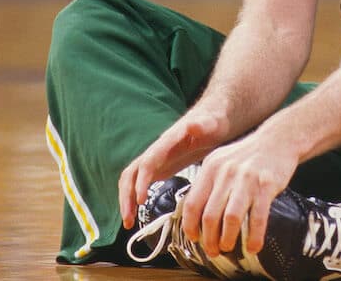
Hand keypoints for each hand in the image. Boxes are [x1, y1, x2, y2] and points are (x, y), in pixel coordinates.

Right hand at [118, 109, 228, 229]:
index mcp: (167, 142)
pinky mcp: (160, 167)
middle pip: (132, 173)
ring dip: (127, 200)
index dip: (142, 181)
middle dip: (126, 196)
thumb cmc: (213, 121)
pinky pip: (140, 183)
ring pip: (132, 180)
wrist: (213, 118)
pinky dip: (134, 198)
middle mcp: (156, 151)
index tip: (140, 199)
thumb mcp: (211, 124)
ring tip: (129, 223)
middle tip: (129, 219)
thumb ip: (203, 126)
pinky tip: (137, 215)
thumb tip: (192, 126)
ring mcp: (156, 159)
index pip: (148, 162)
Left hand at [180, 127, 298, 256]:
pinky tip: (253, 246)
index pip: (192, 203)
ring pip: (230, 219)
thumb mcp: (222, 161)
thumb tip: (196, 215)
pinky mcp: (266, 186)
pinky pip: (258, 218)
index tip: (194, 238)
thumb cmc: (248, 155)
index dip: (190, 225)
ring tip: (228, 248)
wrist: (278, 140)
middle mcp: (226, 173)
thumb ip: (209, 184)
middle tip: (212, 250)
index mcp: (211, 168)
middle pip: (210, 215)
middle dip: (209, 239)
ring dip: (227, 239)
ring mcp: (247, 179)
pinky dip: (254, 237)